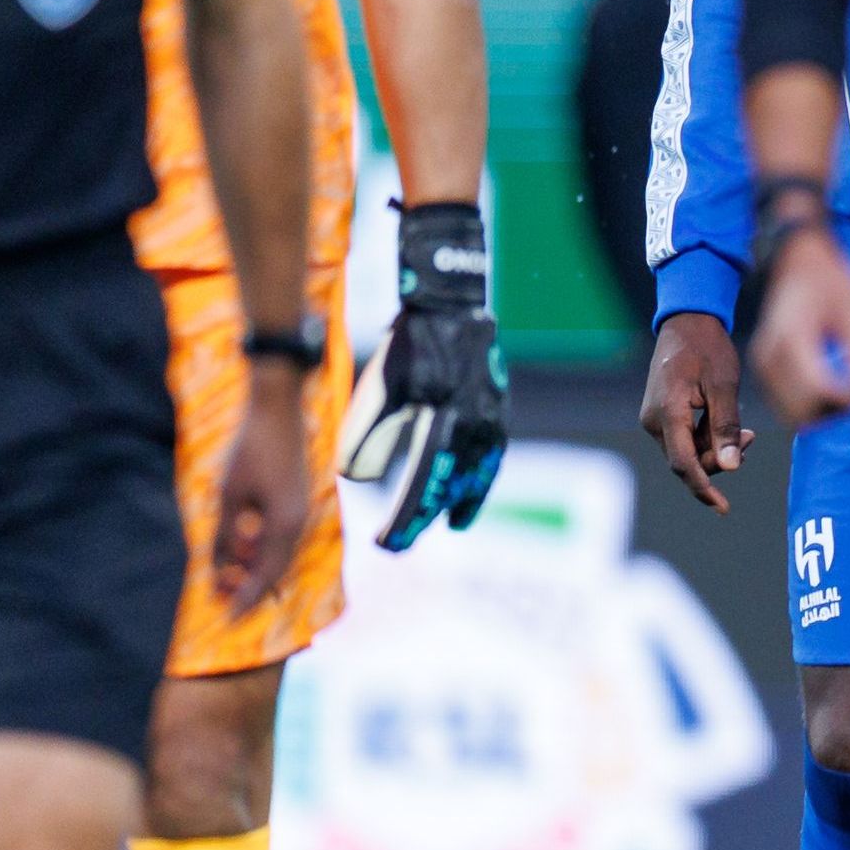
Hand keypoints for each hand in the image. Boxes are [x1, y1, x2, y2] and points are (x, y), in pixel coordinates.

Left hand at [209, 367, 318, 613]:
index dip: (246, 599)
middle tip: (219, 601)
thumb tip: (219, 569)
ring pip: (279, 554)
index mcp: (285, 524)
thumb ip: (225, 535)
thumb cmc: (250, 449)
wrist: (277, 410)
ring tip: (225, 576)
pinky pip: (281, 537)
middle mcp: (299, 522)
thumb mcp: (229, 495)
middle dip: (249, 588)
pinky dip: (261, 550)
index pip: (266, 575)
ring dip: (254, 568)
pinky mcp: (297, 500)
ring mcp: (301, 511)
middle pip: (277, 569)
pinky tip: (242, 550)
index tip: (227, 620)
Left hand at [343, 201, 508, 549]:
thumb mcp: (379, 387)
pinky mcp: (497, 409)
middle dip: (424, 518)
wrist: (452, 305)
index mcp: (445, 425)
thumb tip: (352, 479)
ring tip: (451, 524)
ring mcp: (492, 420)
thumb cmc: (410, 345)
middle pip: (450, 489)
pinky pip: (491, 455)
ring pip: (478, 475)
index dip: (404, 521)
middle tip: (400, 542)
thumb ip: (367, 435)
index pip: (423, 488)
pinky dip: (480, 476)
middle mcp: (475, 429)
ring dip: (461, 501)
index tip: (384, 544)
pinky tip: (471, 484)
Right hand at [643, 309, 751, 509]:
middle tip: (750, 438)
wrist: (686, 322)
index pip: (683, 463)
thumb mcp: (724, 386)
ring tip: (745, 431)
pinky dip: (707, 439)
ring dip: (716, 449)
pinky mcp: (662, 416)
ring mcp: (656, 418)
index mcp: (668, 413)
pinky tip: (729, 426)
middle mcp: (655, 421)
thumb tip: (731, 468)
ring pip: (688, 452)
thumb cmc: (707, 348)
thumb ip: (726, 427)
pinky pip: (685, 439)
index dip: (703, 487)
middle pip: (687, 460)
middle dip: (720, 459)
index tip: (722, 507)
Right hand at [750, 220, 849, 426]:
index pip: (817, 389)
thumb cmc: (829, 279)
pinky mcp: (763, 365)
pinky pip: (785, 402)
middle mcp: (770, 353)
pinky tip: (832, 386)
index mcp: (793, 337)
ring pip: (791, 412)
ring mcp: (763, 361)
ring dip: (823, 411)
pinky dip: (810, 404)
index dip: (847, 400)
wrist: (798, 258)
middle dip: (836, 410)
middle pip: (801, 410)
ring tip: (849, 390)